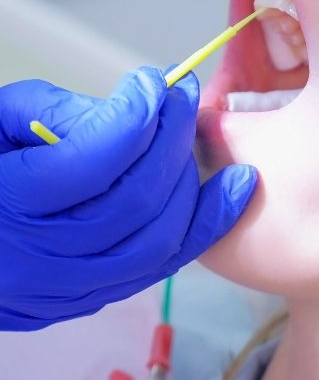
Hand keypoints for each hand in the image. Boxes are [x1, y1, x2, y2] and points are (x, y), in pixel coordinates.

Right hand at [0, 68, 256, 329]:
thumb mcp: (0, 124)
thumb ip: (63, 112)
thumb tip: (140, 107)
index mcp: (9, 203)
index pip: (96, 159)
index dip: (137, 114)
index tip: (156, 80)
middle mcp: (39, 259)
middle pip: (137, 198)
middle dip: (172, 137)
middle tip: (183, 98)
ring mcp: (67, 289)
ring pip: (159, 238)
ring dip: (192, 180)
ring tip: (199, 135)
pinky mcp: (91, 299)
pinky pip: (163, 265)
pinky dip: (205, 224)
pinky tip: (234, 189)